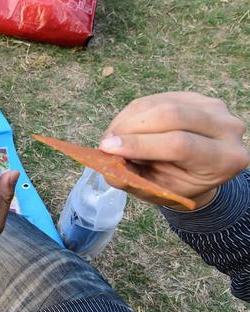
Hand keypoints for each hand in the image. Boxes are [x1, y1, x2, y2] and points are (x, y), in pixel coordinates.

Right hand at [99, 92, 248, 209]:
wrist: (197, 173)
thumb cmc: (177, 186)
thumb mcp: (159, 192)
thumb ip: (134, 180)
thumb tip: (107, 163)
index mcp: (225, 159)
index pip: (180, 144)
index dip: (140, 144)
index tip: (107, 149)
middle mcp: (228, 128)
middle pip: (171, 116)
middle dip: (130, 128)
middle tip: (106, 143)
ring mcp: (214, 107)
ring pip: (160, 104)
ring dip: (127, 120)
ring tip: (112, 138)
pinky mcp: (195, 96)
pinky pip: (155, 99)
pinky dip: (132, 114)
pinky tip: (124, 129)